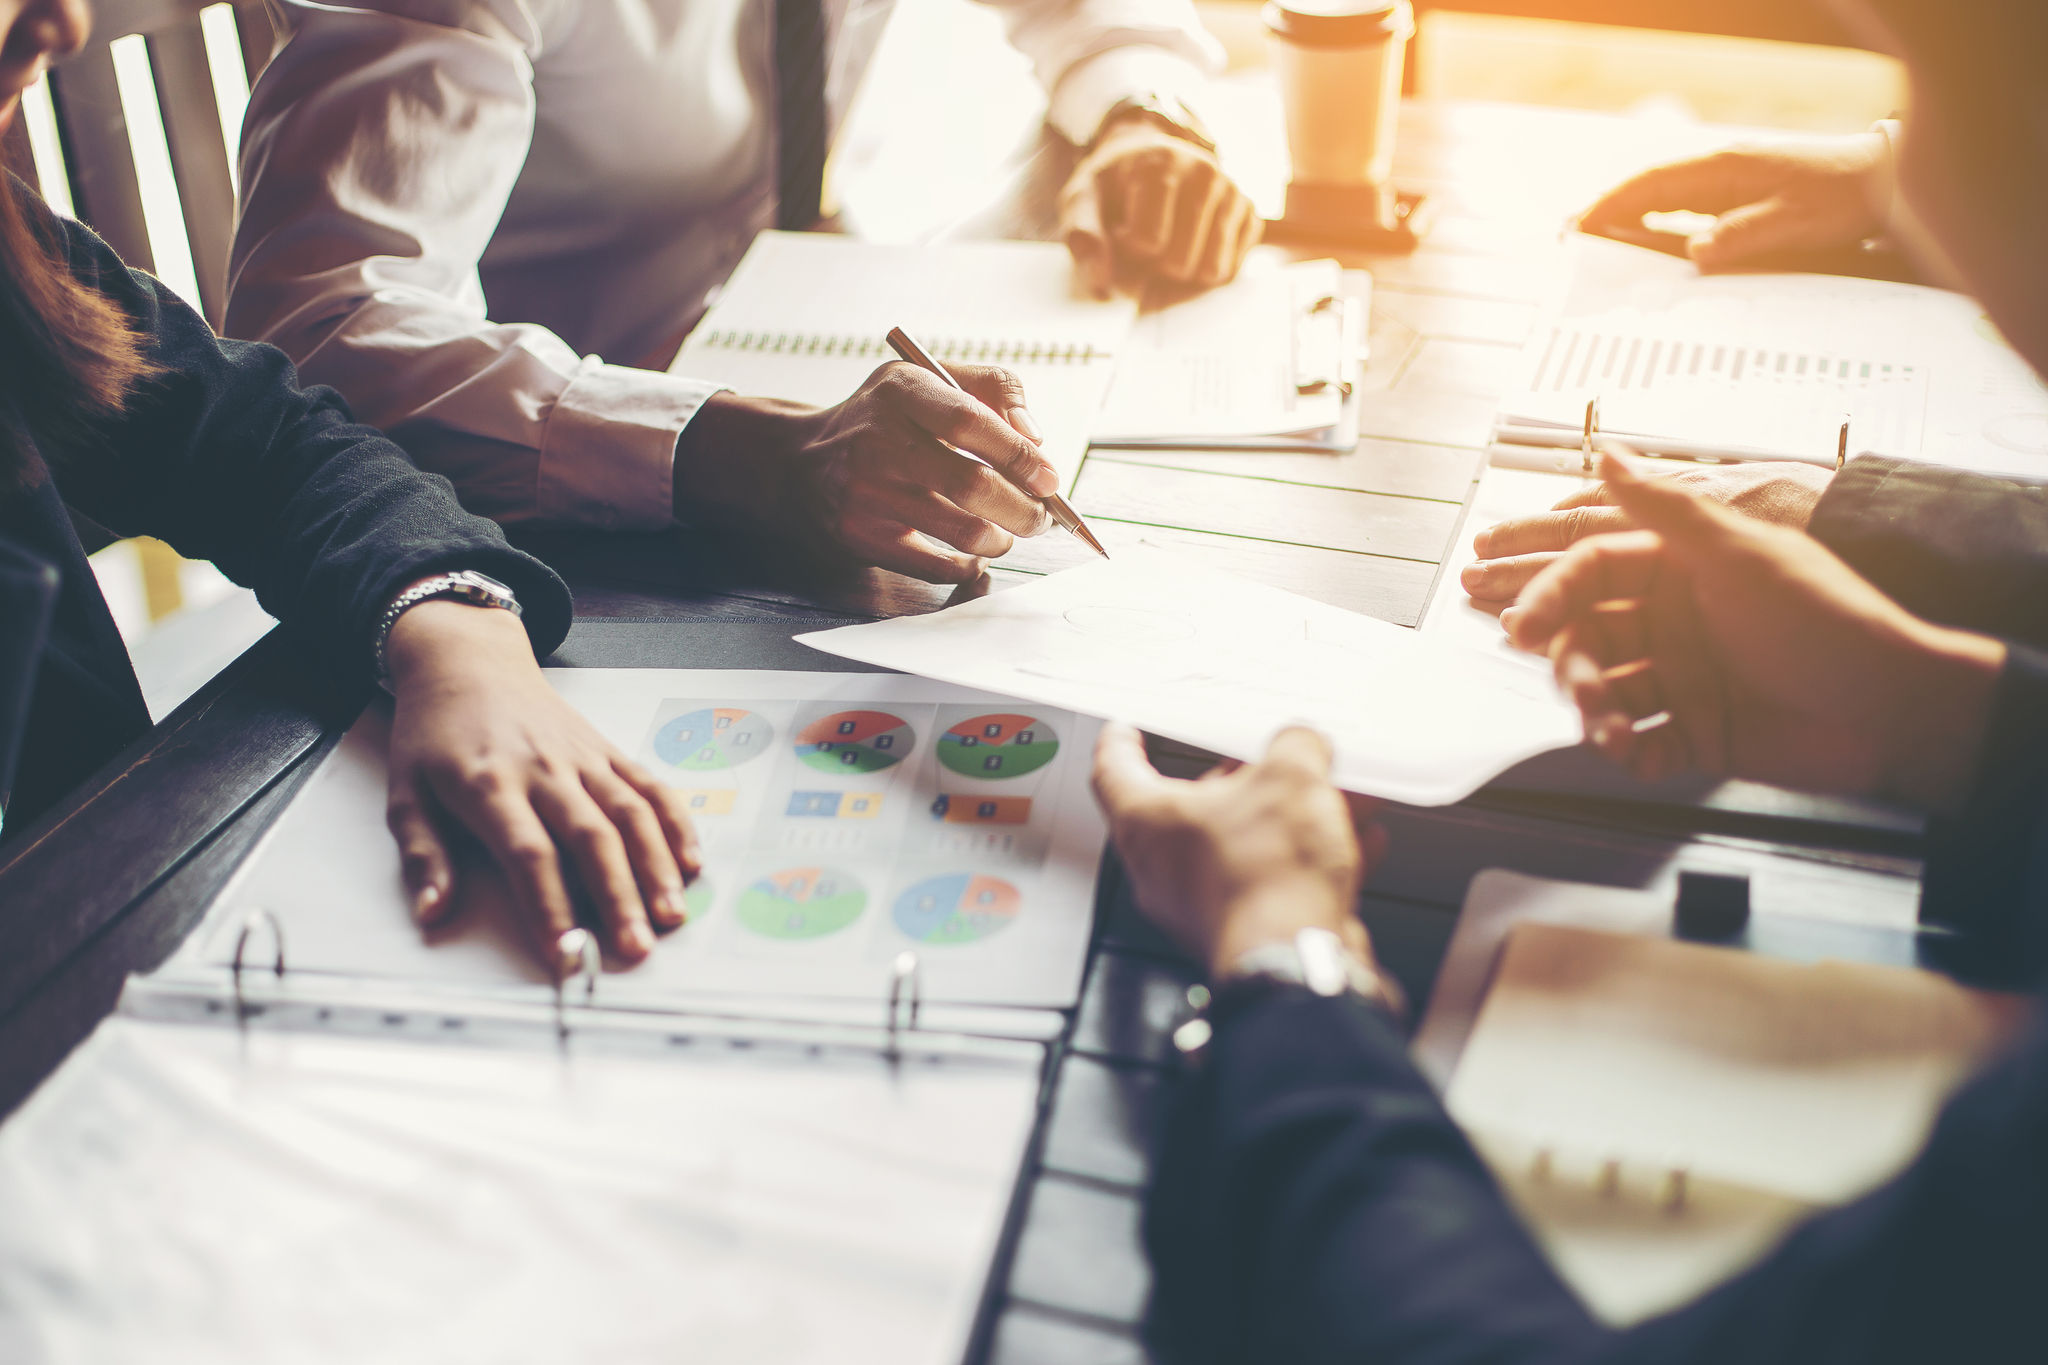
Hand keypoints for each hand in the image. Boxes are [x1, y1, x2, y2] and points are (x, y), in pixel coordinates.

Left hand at [382, 601, 704, 976]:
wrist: (469, 664)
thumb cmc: (437, 733)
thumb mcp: (406, 791)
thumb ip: (423, 855)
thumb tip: (432, 911)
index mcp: (490, 784)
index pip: (528, 853)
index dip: (550, 906)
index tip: (563, 951)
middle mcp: (543, 770)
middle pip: (590, 838)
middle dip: (618, 897)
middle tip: (635, 947)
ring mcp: (583, 758)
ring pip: (630, 814)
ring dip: (656, 867)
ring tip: (671, 915)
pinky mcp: (607, 750)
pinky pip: (650, 786)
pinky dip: (675, 824)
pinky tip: (691, 862)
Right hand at [674, 362, 1056, 582]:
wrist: (799, 462)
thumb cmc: (881, 419)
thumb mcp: (925, 380)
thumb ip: (990, 390)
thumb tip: (1035, 439)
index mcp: (901, 392)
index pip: (970, 421)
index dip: (1019, 453)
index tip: (1048, 478)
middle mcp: (877, 440)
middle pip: (972, 485)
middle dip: (1023, 509)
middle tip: (1041, 518)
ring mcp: (865, 492)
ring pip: (960, 531)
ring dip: (1000, 539)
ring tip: (1007, 533)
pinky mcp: (860, 535)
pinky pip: (933, 565)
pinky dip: (967, 565)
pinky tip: (973, 554)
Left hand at [1060, 116, 1259, 297]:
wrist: (1148, 155)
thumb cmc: (1114, 184)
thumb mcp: (1082, 198)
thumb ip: (1083, 235)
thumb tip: (1101, 282)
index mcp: (1162, 166)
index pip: (1149, 244)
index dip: (1129, 249)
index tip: (1122, 229)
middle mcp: (1205, 174)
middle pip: (1181, 263)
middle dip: (1157, 265)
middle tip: (1147, 240)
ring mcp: (1232, 193)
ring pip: (1212, 271)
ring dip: (1184, 272)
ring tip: (1169, 243)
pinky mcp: (1249, 213)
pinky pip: (1232, 268)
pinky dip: (1207, 266)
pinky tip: (1192, 243)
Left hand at [1090, 723, 1386, 976]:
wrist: (1295, 959)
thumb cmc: (1266, 878)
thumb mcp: (1290, 777)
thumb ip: (1295, 747)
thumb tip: (1303, 744)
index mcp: (1147, 822)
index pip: (1114, 770)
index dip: (1121, 742)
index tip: (1126, 730)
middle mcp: (1163, 868)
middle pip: (1197, 808)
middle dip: (1245, 780)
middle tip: (1275, 758)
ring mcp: (1201, 905)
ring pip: (1245, 844)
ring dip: (1291, 819)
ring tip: (1336, 798)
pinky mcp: (1244, 931)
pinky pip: (1274, 882)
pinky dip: (1310, 860)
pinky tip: (1356, 844)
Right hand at [1504, 455, 2004, 808]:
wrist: (1895, 707)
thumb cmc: (1829, 620)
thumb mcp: (1740, 553)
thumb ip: (1666, 506)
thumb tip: (1609, 453)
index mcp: (1682, 571)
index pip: (1593, 574)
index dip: (1553, 595)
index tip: (1526, 625)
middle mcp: (1678, 622)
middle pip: (1589, 637)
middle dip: (1573, 665)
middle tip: (1577, 687)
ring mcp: (1687, 680)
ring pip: (1608, 693)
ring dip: (1597, 712)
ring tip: (1611, 729)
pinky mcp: (1701, 734)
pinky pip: (1643, 744)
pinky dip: (1631, 751)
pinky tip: (1635, 750)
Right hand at [1579, 133, 1889, 269]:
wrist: (1880, 183)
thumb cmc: (1842, 199)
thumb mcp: (1795, 222)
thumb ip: (1743, 236)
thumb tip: (1695, 253)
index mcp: (1726, 169)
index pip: (1654, 184)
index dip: (1613, 204)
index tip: (1581, 225)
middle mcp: (1720, 169)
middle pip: (1649, 188)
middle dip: (1607, 209)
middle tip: (1568, 235)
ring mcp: (1727, 180)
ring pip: (1663, 197)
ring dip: (1627, 215)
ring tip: (1591, 239)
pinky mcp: (1736, 194)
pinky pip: (1683, 207)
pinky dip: (1655, 220)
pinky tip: (1641, 238)